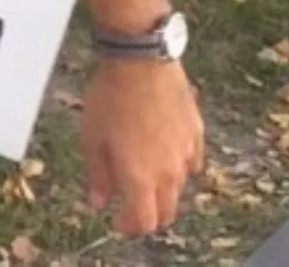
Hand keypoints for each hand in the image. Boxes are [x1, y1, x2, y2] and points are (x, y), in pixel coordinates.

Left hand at [79, 58, 204, 236]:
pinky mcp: (197, 133)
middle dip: (149, 215)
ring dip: (163, 190)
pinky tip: (166, 156)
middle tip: (131, 208)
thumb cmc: (110, 99)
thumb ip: (97, 175)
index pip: (145, 221)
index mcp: (141, 178)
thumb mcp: (92, 139)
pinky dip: (179, 167)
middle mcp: (169, 172)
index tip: (118, 223)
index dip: (131, 227)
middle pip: (167, 211)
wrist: (141, 62)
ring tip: (144, 178)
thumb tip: (99, 202)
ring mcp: (186, 152)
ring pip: (179, 186)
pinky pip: (192, 161)